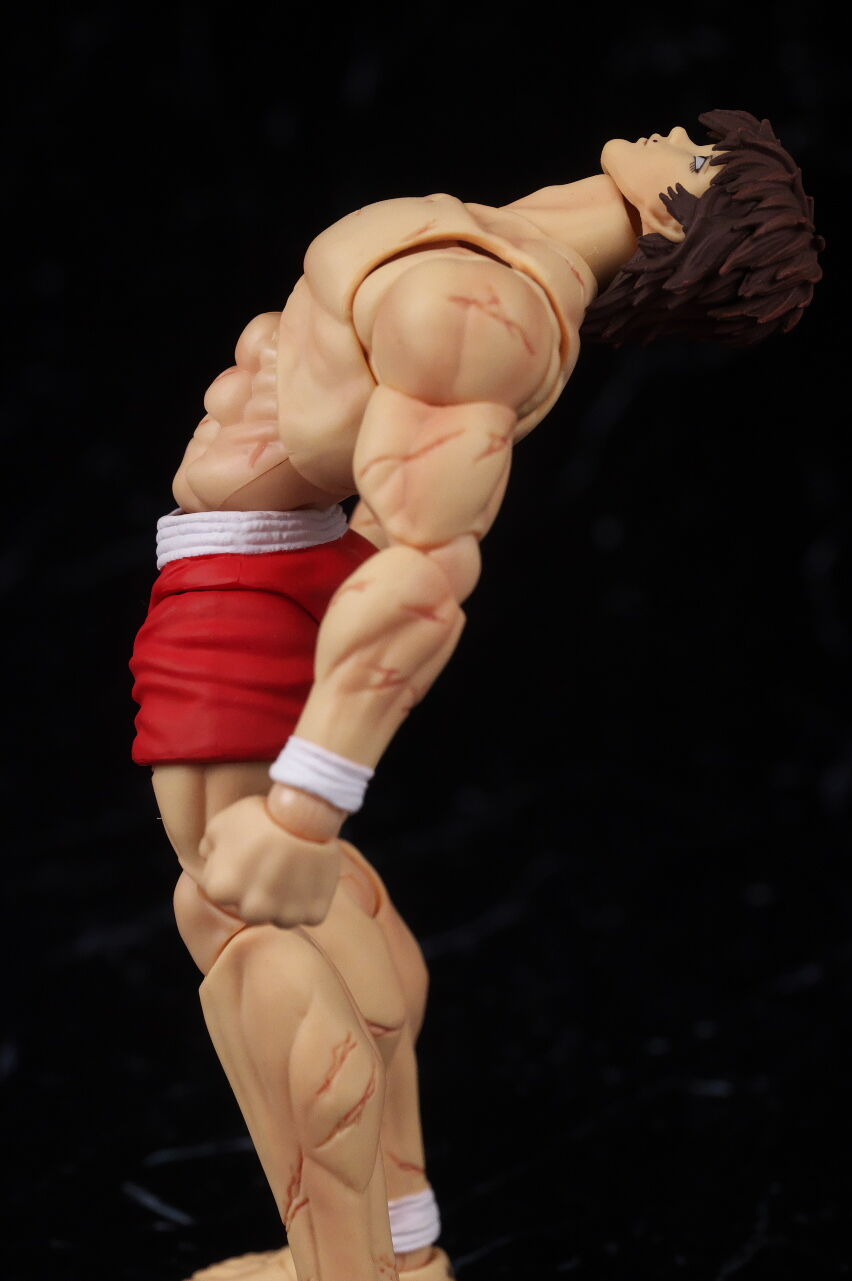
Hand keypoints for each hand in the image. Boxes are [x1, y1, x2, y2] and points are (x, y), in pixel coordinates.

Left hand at [199, 795, 341, 927]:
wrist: (311, 813)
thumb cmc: (262, 815)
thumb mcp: (220, 823)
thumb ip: (209, 847)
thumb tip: (210, 857)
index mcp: (222, 890)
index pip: (220, 892)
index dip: (233, 873)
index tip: (247, 858)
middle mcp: (252, 910)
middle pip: (250, 909)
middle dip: (256, 893)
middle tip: (270, 867)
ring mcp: (285, 915)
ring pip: (280, 917)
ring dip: (283, 901)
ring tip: (293, 871)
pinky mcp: (314, 914)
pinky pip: (309, 914)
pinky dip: (310, 901)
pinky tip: (311, 876)